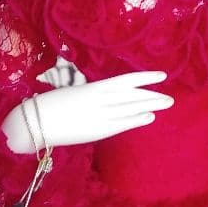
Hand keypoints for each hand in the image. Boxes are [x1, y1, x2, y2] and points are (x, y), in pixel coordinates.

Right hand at [2, 71, 173, 152]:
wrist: (38, 122)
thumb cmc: (53, 105)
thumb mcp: (75, 92)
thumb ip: (94, 93)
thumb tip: (112, 94)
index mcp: (94, 87)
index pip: (126, 80)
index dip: (145, 77)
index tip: (161, 75)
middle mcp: (100, 100)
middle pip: (133, 96)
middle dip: (152, 95)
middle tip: (170, 97)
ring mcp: (100, 116)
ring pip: (131, 109)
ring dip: (150, 106)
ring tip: (165, 104)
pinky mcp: (97, 131)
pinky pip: (122, 124)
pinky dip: (137, 119)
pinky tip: (149, 117)